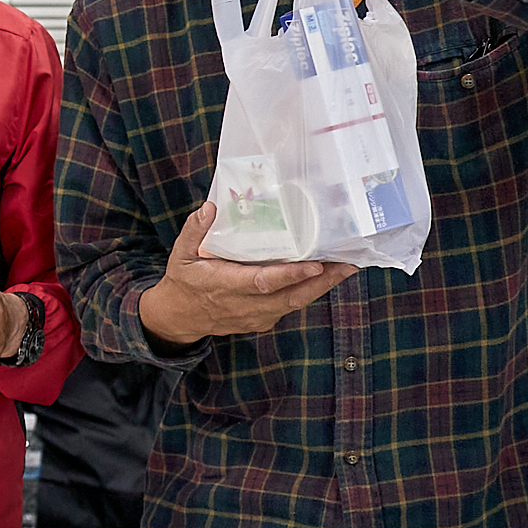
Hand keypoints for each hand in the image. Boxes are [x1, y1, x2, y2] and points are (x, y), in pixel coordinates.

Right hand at [137, 204, 354, 347]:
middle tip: (348, 264)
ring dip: (322, 286)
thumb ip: (194, 231)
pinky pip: (290, 306)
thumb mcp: (180, 255)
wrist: (180, 317)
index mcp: (225, 286)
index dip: (291, 274)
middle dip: (322, 281)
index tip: (315, 264)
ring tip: (346, 267)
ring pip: (296, 303)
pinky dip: (310, 291)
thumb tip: (209, 208)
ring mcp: (256, 316)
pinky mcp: (263, 320)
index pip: (263, 282)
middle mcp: (245, 305)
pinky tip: (326, 276)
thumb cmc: (184, 281)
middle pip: (291, 296)